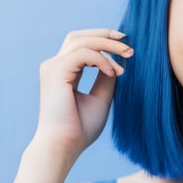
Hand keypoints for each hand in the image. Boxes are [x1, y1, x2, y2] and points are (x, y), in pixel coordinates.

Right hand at [34, 28, 133, 158]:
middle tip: (128, 43)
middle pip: (79, 37)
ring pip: (81, 41)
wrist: (64, 146)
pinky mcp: (55, 71)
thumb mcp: (100, 99)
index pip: (81, 46)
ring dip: (107, 45)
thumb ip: (106, 79)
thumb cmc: (79, 129)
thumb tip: (118, 63)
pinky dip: (101, 60)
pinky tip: (114, 73)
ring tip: (128, 55)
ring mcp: (53, 67)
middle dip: (105, 35)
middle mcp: (55, 66)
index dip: (103, 42)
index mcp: (64, 72)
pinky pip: (83, 54)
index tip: (126, 50)